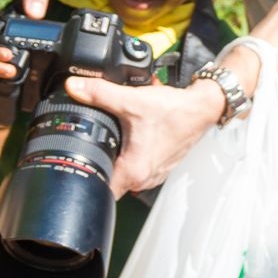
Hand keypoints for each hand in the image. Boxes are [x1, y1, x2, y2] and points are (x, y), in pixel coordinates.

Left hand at [64, 77, 223, 198]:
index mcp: (134, 171)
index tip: (78, 164)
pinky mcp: (162, 166)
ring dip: (119, 160)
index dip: (86, 178)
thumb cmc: (175, 112)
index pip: (100, 190)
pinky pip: (139, 166)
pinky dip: (133, 154)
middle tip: (96, 145)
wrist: (203, 108)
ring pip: (126, 174)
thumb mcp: (132, 100)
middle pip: (111, 181)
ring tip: (118, 139)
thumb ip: (100, 93)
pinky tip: (134, 137)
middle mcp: (145, 178)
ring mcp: (155, 174)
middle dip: (101, 164)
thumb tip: (75, 88)